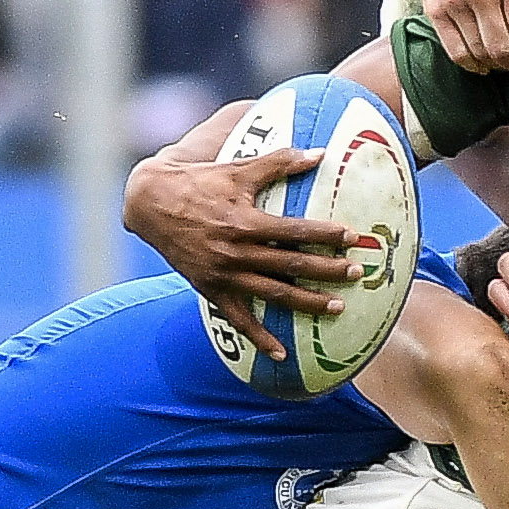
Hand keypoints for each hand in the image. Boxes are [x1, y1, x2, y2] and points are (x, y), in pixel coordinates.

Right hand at [119, 100, 360, 356]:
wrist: (151, 204)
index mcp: (246, 221)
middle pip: (291, 265)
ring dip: (307, 303)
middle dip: (327, 270)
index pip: (295, 230)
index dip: (326, 234)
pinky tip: (281, 354)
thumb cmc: (199, 182)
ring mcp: (224, 274)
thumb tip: (320, 153)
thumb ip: (280, 161)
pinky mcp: (211, 290)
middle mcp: (237, 252)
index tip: (352, 237)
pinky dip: (259, 338)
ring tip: (338, 308)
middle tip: (357, 273)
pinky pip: (238, 319)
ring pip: (273, 294)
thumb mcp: (238, 168)